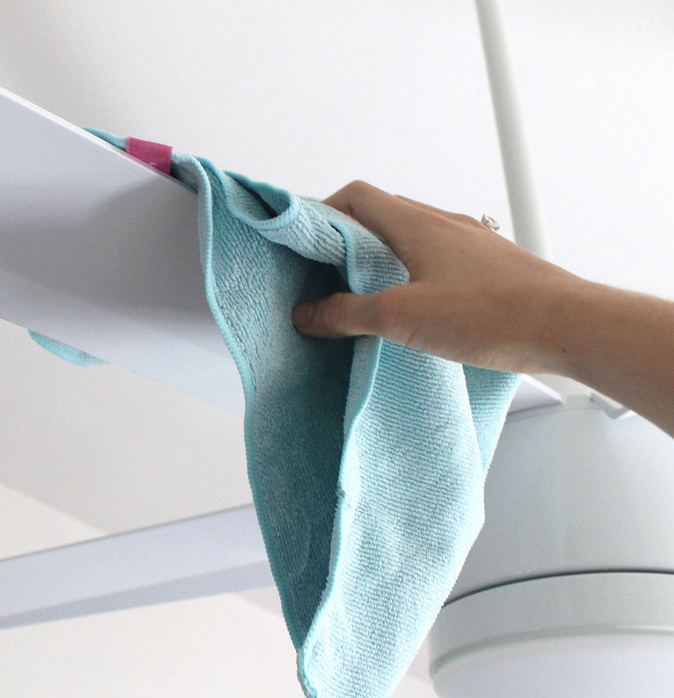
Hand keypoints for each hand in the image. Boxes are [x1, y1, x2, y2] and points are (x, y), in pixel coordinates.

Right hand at [291, 180, 584, 373]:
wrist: (568, 326)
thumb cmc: (495, 313)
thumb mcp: (402, 317)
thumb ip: (348, 313)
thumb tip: (310, 313)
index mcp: (416, 224)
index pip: (356, 197)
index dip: (322, 212)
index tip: (303, 238)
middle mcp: (444, 225)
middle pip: (382, 215)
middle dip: (347, 239)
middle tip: (325, 272)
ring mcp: (469, 245)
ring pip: (411, 238)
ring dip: (381, 258)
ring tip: (364, 294)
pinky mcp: (488, 269)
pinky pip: (438, 260)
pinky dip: (413, 274)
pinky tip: (414, 308)